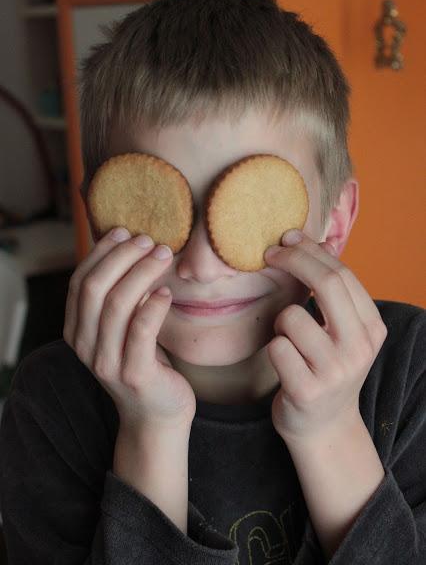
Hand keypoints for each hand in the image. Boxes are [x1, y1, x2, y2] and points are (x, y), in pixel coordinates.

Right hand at [63, 228, 195, 430]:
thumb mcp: (122, 326)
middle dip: (122, 257)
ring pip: (117, 305)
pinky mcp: (134, 374)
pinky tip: (167, 293)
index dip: (101, 252)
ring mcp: (106, 362)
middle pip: (95, 288)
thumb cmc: (142, 359)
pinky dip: (154, 306)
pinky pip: (141, 331)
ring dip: (142, 273)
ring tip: (164, 256)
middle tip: (149, 240)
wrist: (156, 412)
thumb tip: (132, 248)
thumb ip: (118, 297)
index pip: (80, 282)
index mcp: (76, 329)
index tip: (124, 231)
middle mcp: (83, 346)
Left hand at [263, 230, 387, 444]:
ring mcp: (335, 371)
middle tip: (269, 254)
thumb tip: (318, 243)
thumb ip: (335, 295)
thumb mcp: (343, 333)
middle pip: (325, 285)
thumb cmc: (326, 369)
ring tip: (288, 341)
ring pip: (291, 317)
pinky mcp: (307, 391)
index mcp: (372, 329)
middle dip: (293, 261)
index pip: (342, 275)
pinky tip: (284, 364)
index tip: (287, 239)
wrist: (323, 427)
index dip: (310, 251)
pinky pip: (276, 347)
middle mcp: (359, 348)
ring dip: (279, 322)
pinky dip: (273, 349)